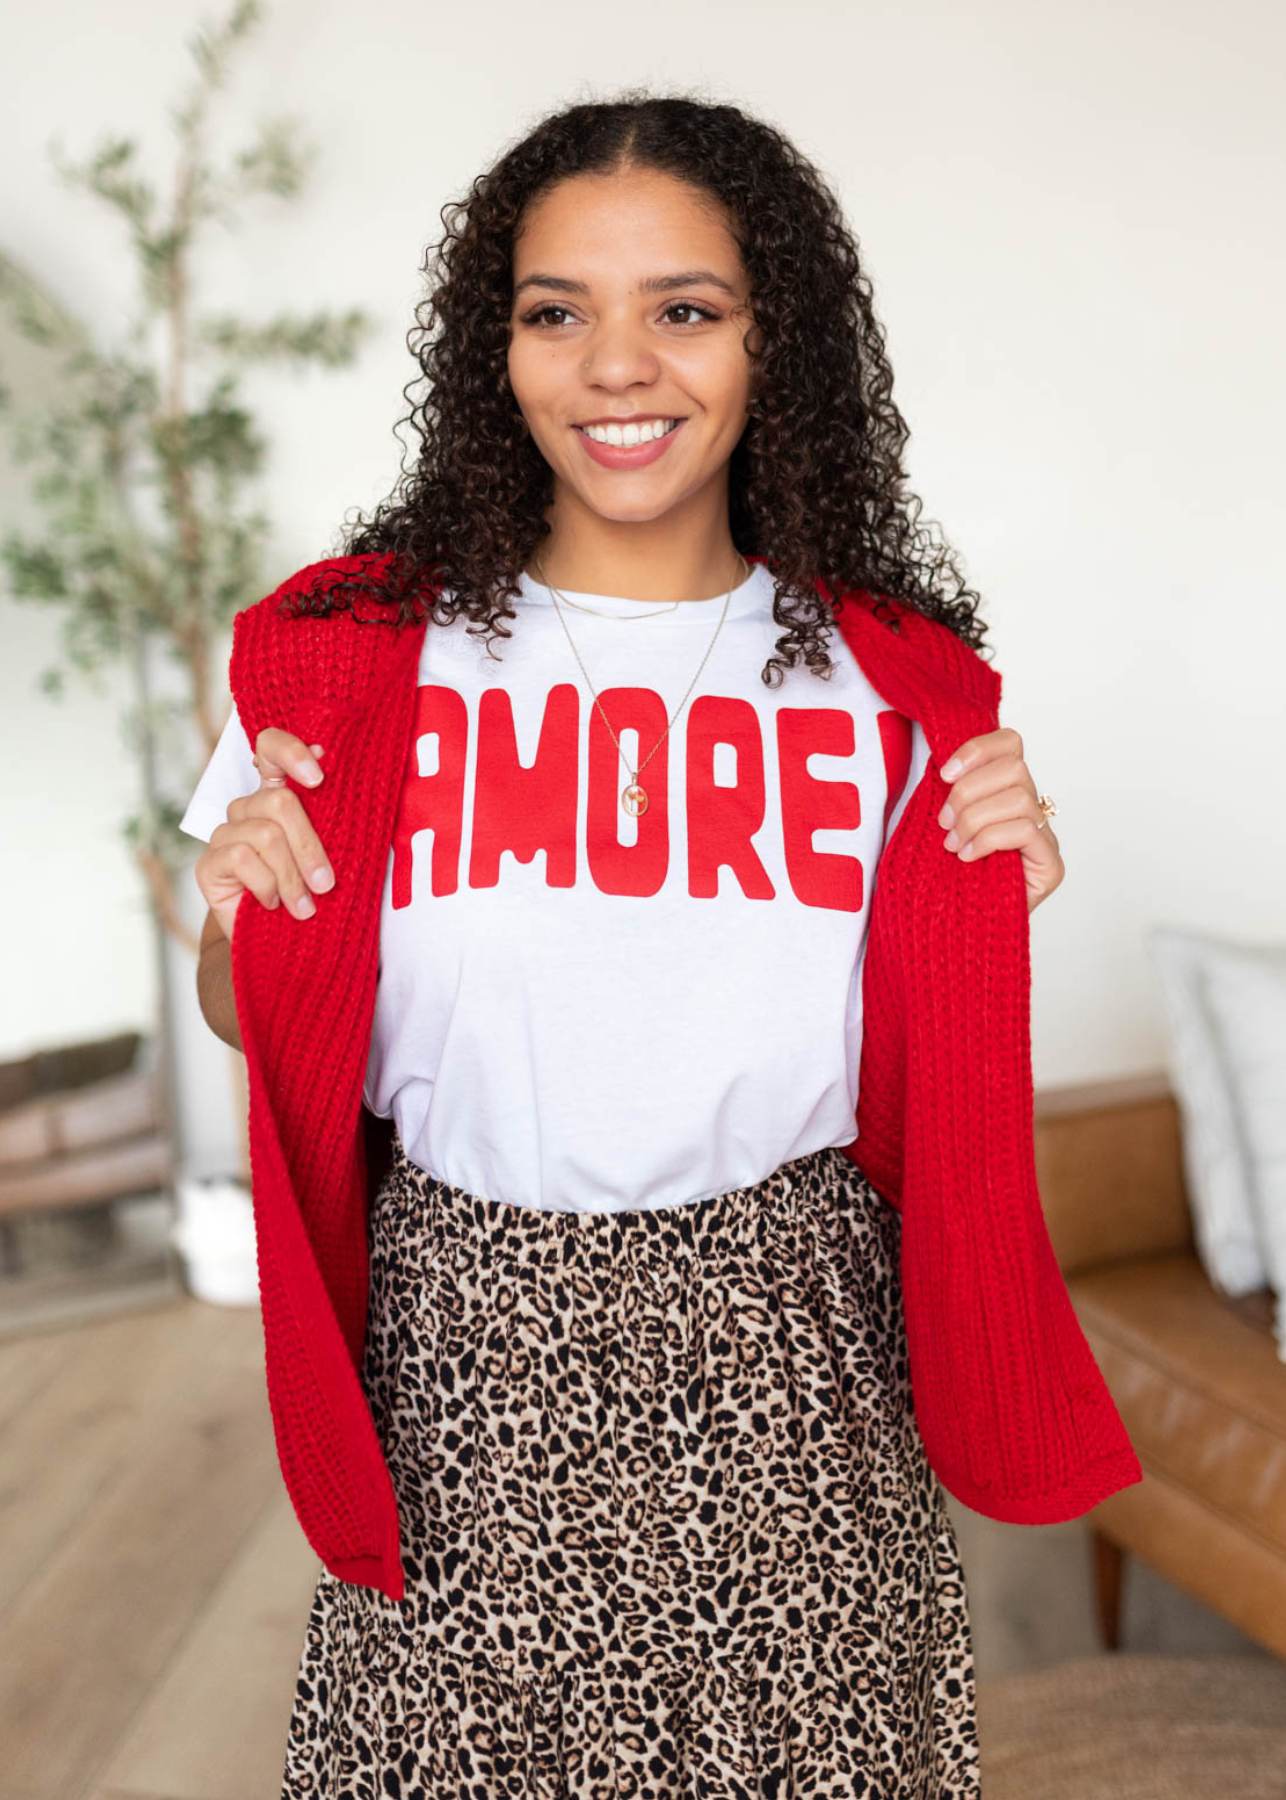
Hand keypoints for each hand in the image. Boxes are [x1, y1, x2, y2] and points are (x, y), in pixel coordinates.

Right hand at [194, 730, 333, 943]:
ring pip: (265, 834)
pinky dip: (267, 886)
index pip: (271, 748)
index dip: (291, 751)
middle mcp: (249, 809)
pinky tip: (272, 905)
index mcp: (279, 795)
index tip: (319, 777)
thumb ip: (332, 813)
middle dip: (309, 846)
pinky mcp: (208, 864)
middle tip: (326, 884)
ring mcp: (225, 834)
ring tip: (304, 907)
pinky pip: (240, 858)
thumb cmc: (314, 895)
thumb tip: (330, 761)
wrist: (288, 948)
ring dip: (292, 876)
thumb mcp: (333, 854)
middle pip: (279, 800)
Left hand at [936, 727, 1063, 913]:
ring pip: (1020, 797)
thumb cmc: (943, 876)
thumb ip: (948, 793)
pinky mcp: (1051, 866)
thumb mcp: (940, 823)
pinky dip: (988, 839)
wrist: (953, 929)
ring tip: (953, 844)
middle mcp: (1032, 811)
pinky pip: (1023, 830)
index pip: (1010, 744)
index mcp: (1005, 792)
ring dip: (975, 818)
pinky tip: (968, 857)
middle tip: (944, 822)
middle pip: (1015, 766)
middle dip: (969, 792)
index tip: (944, 773)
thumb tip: (940, 764)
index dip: (977, 750)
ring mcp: (1045, 838)